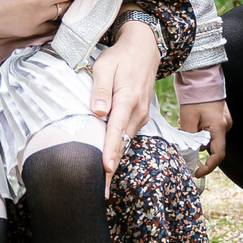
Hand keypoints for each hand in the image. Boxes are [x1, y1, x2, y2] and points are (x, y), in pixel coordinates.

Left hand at [89, 18, 163, 182]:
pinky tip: (108, 162)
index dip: (110, 152)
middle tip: (100, 193)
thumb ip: (100, 90)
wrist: (144, 49)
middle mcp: (138, 112)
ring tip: (102, 184)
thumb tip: (97, 112)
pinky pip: (127, 136)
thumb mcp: (104, 67)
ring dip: (114, 161)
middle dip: (111, 169)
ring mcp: (141, 116)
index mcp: (128, 100)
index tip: (105, 170)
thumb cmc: (120, 57)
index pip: (116, 131)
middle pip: (122, 144)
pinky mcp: (140, 117)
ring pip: (125, 142)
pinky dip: (118, 150)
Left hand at [178, 99, 229, 177]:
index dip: (208, 166)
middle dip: (196, 144)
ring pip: (209, 138)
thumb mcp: (188, 118)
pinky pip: (210, 130)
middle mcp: (225, 126)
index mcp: (219, 127)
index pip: (218, 154)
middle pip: (211, 145)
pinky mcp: (220, 119)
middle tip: (182, 134)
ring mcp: (224, 122)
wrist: (202, 79)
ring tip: (184, 122)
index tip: (197, 172)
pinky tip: (191, 120)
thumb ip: (188, 136)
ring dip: (197, 135)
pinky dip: (200, 129)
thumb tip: (186, 150)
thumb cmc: (196, 97)